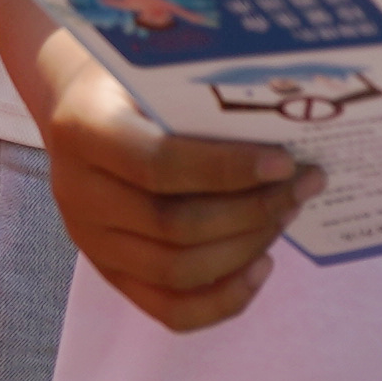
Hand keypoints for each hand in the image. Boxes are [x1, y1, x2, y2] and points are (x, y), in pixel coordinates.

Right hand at [32, 41, 311, 330]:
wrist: (82, 108)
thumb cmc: (131, 82)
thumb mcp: (152, 70)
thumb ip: (199, 96)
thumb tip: (283, 121)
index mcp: (82, 130)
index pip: (158, 165)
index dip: (227, 169)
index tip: (285, 162)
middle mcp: (77, 193)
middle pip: (174, 226)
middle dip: (253, 210)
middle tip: (304, 184)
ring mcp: (90, 240)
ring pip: (179, 270)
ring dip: (247, 246)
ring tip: (288, 212)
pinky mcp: (109, 273)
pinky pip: (171, 310)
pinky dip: (225, 299)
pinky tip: (262, 264)